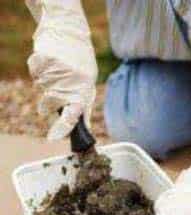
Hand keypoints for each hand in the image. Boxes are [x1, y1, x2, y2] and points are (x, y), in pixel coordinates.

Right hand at [27, 0, 97, 140]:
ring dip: (45, 84)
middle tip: (54, 94)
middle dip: (48, 106)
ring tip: (57, 71)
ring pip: (40, 89)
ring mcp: (53, 72)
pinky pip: (33, 74)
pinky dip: (38, 71)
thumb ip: (83, 107)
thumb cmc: (82, 63)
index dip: (62, 129)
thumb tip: (83, 131)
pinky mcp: (40, 61)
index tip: (53, 138)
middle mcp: (68, 84)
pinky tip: (49, 62)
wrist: (70, 31)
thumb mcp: (89, 85)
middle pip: (48, 105)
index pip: (72, 116)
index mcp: (83, 92)